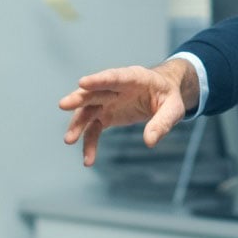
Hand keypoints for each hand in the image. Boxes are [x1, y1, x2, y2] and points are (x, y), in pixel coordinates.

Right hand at [58, 59, 197, 165]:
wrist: (163, 95)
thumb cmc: (169, 97)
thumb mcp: (173, 109)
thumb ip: (162, 122)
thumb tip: (149, 142)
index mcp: (134, 78)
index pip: (115, 77)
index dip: (99, 79)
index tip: (83, 82)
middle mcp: (116, 88)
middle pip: (94, 92)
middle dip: (79, 98)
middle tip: (63, 104)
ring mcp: (107, 101)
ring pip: (88, 111)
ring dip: (77, 125)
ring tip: (69, 140)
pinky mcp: (106, 115)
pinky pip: (93, 129)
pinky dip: (89, 143)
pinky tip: (88, 160)